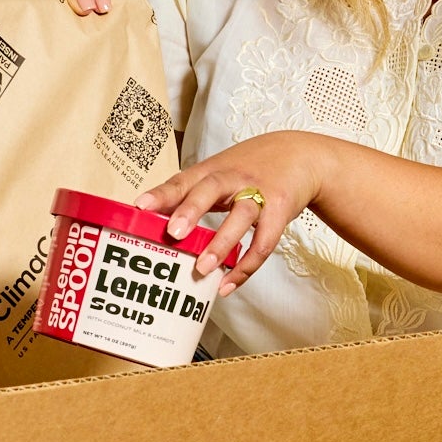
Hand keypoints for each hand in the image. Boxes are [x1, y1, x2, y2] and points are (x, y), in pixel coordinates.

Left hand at [135, 132, 337, 297]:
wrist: (301, 156)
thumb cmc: (251, 167)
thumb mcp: (220, 171)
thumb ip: (190, 192)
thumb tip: (152, 218)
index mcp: (213, 170)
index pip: (183, 180)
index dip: (161, 194)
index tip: (140, 207)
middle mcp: (234, 178)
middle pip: (211, 190)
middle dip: (191, 210)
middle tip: (174, 233)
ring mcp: (259, 194)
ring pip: (240, 217)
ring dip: (222, 244)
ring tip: (202, 269)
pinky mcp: (279, 211)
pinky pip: (264, 243)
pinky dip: (246, 267)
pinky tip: (228, 285)